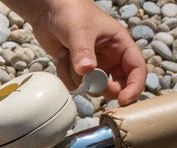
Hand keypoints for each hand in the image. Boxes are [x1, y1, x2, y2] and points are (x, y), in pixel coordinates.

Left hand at [27, 0, 146, 104]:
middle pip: (116, 84)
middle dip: (102, 88)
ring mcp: (93, 65)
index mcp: (119, 44)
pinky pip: (74, 85)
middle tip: (89, 83)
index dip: (134, 86)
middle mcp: (109, 57)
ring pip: (91, 88)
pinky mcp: (77, 70)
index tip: (123, 100)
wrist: (49, 10)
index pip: (136, 69)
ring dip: (77, 78)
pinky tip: (61, 57)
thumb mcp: (79, 31)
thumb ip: (83, 52)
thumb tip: (86, 71)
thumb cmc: (72, 12)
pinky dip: (65, 76)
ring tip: (68, 55)